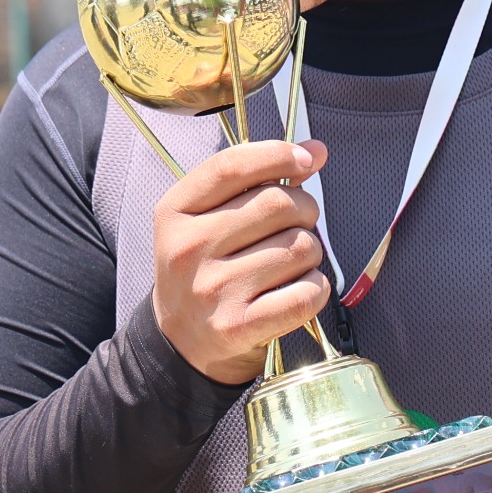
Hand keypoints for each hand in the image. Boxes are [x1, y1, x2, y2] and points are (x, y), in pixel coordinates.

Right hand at [151, 139, 331, 382]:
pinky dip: (316, 288)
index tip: (305, 158)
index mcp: (175, 213)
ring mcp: (212, 290)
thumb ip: (258, 179)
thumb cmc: (207, 269)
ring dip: (311, 252)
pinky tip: (300, 289)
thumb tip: (317, 150)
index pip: (232, 166)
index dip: (278, 154)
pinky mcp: (238, 326)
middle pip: (278, 203)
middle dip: (305, 209)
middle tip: (299, 224)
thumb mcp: (211, 219)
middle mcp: (189, 249)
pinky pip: (306, 292)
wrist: (183, 342)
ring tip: (292, 262)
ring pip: (300, 246)